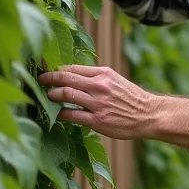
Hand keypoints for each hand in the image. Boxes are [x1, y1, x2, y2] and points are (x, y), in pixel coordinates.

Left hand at [38, 65, 156, 139]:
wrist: (148, 114)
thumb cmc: (130, 98)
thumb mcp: (114, 80)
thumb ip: (95, 77)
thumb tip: (72, 75)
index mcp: (103, 74)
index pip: (72, 68)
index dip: (56, 68)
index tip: (46, 70)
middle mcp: (99, 86)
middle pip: (65, 78)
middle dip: (48, 78)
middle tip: (40, 80)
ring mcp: (98, 104)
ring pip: (66, 94)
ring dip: (52, 95)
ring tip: (48, 96)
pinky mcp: (98, 121)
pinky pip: (72, 115)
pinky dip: (61, 114)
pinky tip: (58, 114)